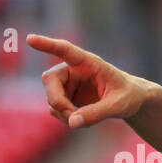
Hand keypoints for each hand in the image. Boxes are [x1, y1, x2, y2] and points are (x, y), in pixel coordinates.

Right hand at [28, 34, 147, 127]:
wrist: (130, 101)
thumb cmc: (128, 96)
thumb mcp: (119, 106)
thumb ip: (97, 113)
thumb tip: (72, 123)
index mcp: (88, 62)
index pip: (65, 50)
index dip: (47, 45)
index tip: (30, 39)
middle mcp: (73, 70)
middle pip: (50, 80)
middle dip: (57, 100)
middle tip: (71, 115)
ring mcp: (67, 83)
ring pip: (51, 97)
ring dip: (63, 112)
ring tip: (86, 120)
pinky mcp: (66, 96)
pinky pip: (56, 109)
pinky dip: (66, 118)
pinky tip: (82, 120)